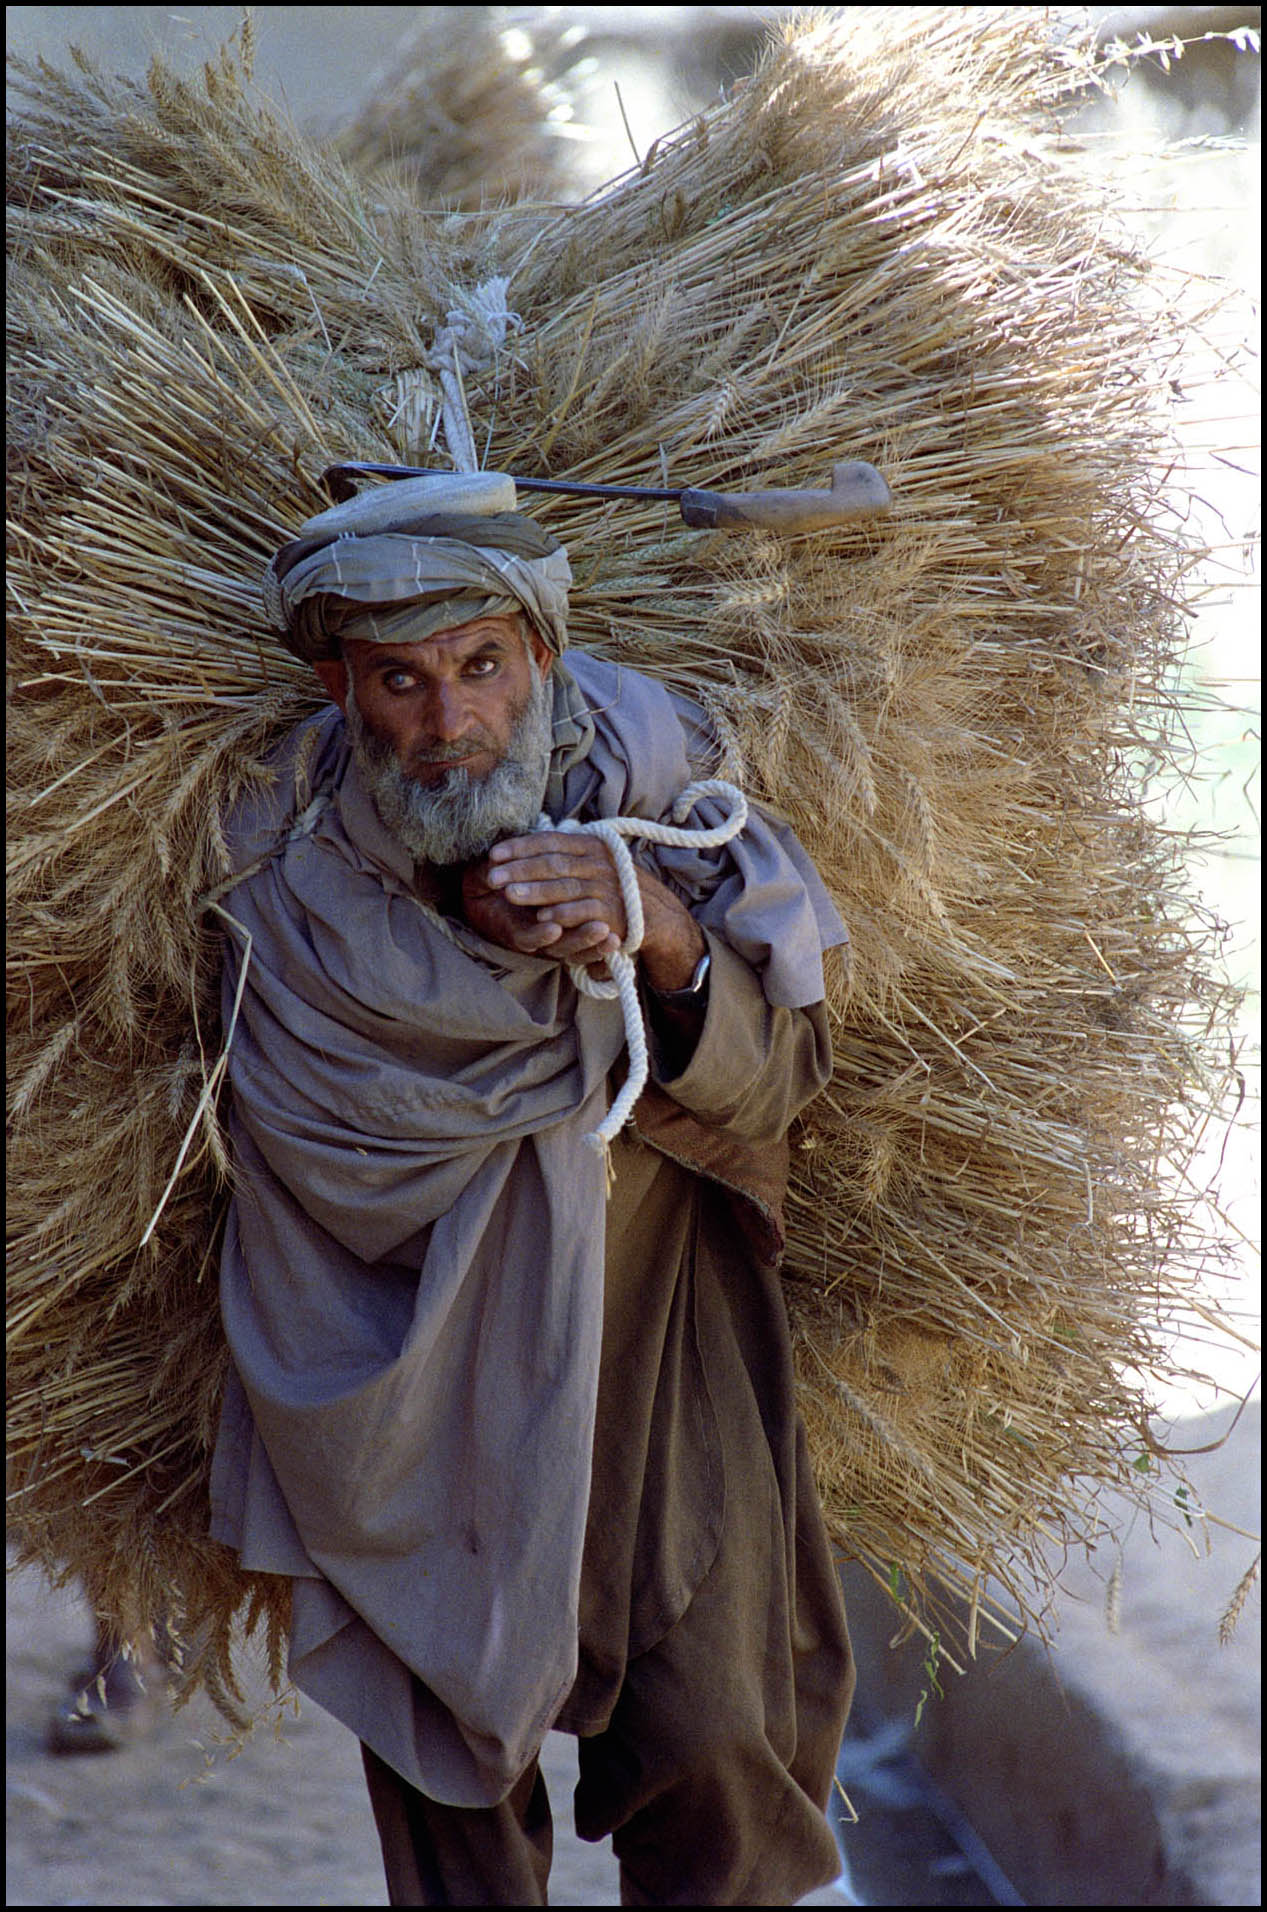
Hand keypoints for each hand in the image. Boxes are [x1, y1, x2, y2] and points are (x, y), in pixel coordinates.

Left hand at [461, 832, 705, 988]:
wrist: (653, 913)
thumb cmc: (612, 886)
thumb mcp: (591, 862)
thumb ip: (564, 854)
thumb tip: (521, 848)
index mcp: (590, 844)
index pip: (550, 841)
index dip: (520, 847)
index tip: (494, 854)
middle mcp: (599, 861)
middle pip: (553, 863)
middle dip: (520, 869)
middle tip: (493, 876)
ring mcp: (607, 885)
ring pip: (565, 886)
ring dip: (536, 891)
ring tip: (509, 895)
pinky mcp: (613, 911)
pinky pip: (584, 911)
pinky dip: (563, 914)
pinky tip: (541, 918)